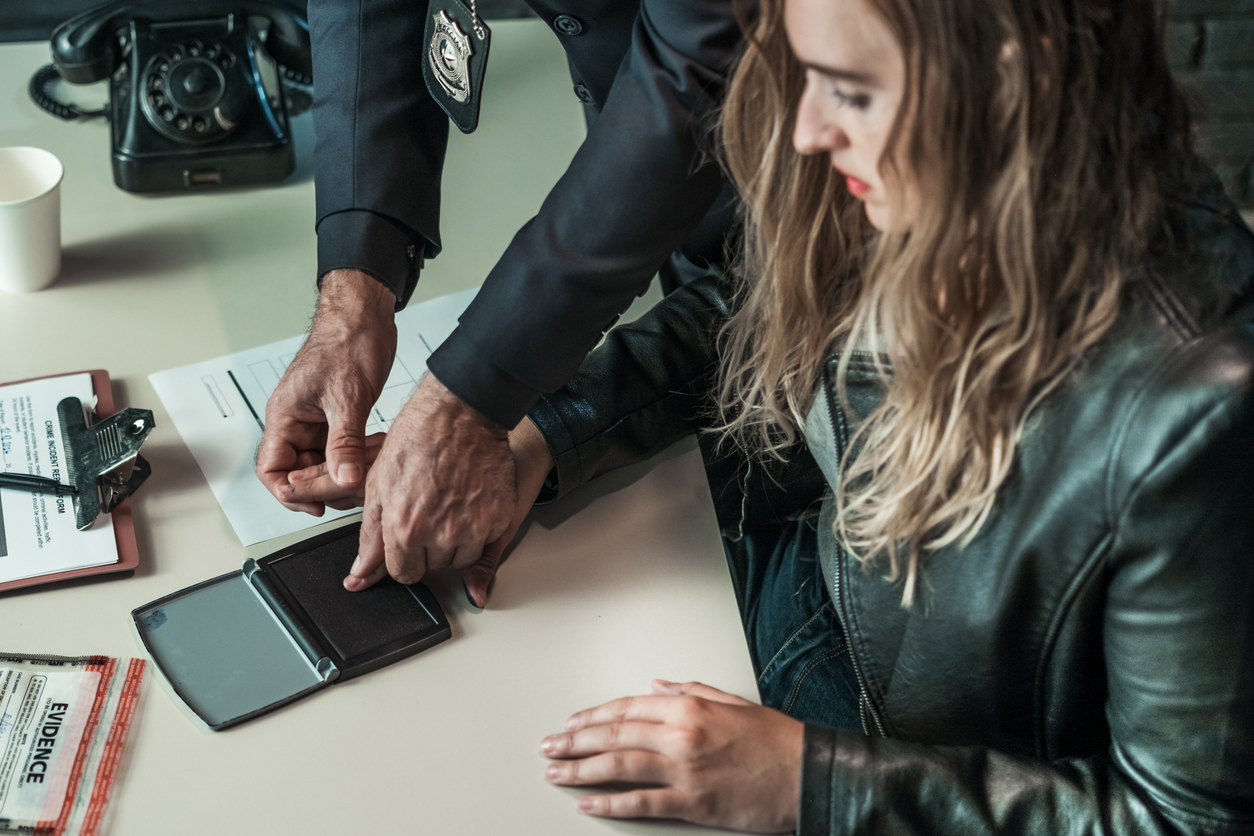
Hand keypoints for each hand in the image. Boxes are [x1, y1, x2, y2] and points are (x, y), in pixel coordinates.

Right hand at [256, 269, 395, 514]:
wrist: (365, 315)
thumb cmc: (347, 341)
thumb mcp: (348, 397)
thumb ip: (344, 443)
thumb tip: (343, 480)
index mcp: (284, 415)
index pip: (271, 469)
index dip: (289, 493)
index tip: (315, 506)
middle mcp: (295, 420)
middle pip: (297, 471)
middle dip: (322, 488)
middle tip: (351, 495)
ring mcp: (316, 419)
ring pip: (321, 463)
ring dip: (341, 475)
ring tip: (366, 479)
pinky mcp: (336, 416)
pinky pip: (339, 450)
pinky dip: (354, 459)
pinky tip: (373, 460)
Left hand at [288, 412, 554, 604]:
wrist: (462, 411)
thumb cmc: (418, 438)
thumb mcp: (378, 485)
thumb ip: (371, 537)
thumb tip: (360, 575)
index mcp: (406, 528)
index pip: (404, 574)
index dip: (403, 556)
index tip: (408, 539)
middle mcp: (442, 534)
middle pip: (434, 567)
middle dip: (428, 547)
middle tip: (429, 509)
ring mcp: (475, 527)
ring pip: (463, 559)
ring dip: (455, 542)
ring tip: (449, 504)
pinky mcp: (500, 517)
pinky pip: (488, 541)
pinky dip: (480, 527)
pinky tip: (469, 499)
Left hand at [541, 680, 802, 832]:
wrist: (807, 774)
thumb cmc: (776, 739)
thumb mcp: (732, 701)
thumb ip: (690, 691)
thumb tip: (656, 687)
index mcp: (689, 706)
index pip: (627, 709)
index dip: (594, 716)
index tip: (572, 724)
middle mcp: (681, 734)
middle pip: (615, 735)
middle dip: (576, 741)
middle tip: (550, 747)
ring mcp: (684, 770)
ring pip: (619, 766)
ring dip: (581, 770)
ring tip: (556, 774)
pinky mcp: (692, 803)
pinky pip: (642, 802)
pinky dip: (610, 804)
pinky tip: (589, 804)